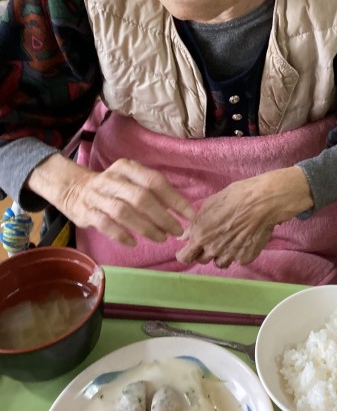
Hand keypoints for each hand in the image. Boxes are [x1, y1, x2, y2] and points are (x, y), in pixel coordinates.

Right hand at [26, 154, 195, 245]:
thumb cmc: (113, 188)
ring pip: (125, 212)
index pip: (155, 182)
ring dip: (146, 228)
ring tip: (161, 238)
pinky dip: (122, 235)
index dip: (175, 199)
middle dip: (163, 217)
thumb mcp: (131, 180)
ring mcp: (98, 196)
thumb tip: (181, 210)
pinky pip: (106, 224)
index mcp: (128, 168)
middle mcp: (113, 179)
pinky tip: (134, 242)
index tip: (189, 215)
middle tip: (177, 231)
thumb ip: (152, 191)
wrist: (73, 189)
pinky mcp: (87, 213)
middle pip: (142, 198)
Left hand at [176, 166, 312, 267]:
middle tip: (214, 238)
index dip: (186, 253)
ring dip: (220, 255)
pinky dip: (237, 253)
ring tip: (229, 240)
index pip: (185, 257)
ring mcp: (230, 255)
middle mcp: (213, 250)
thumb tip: (184, 237)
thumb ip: (194, 224)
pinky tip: (243, 240)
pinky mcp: (246, 257)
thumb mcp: (209, 204)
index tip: (190, 249)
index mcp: (201, 236)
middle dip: (204, 251)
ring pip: (219, 263)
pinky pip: (237, 260)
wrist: (263, 201)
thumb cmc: (235, 197)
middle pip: (202, 260)